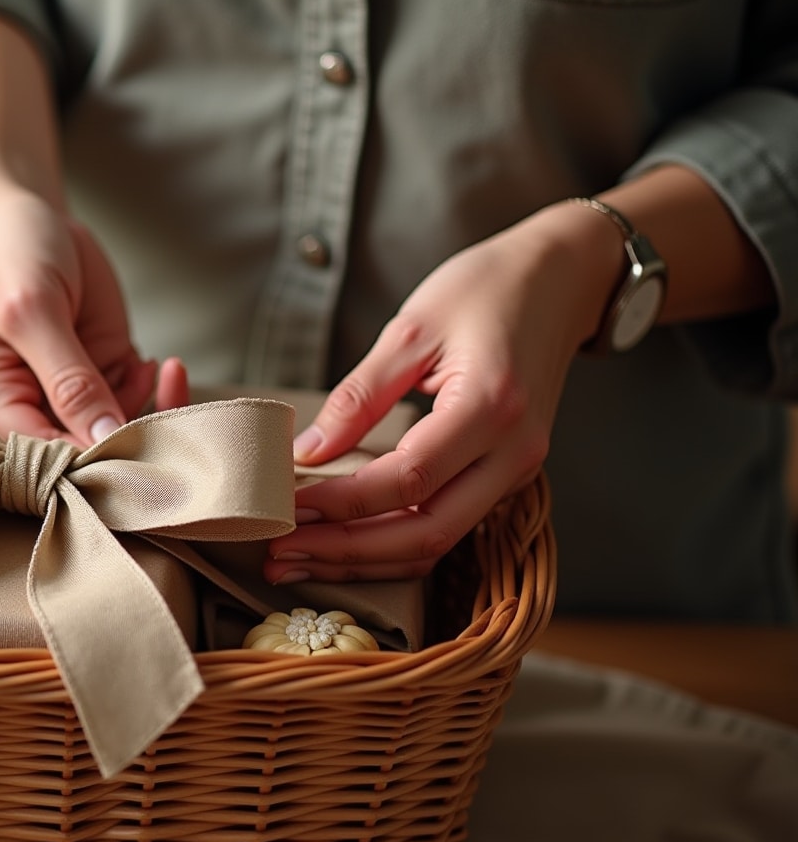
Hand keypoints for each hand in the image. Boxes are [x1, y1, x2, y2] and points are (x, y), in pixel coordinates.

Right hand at [0, 186, 188, 445]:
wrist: (21, 206)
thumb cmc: (6, 249)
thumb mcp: (33, 308)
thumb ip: (68, 378)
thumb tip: (103, 439)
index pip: (44, 458)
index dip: (93, 460)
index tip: (138, 440)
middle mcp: (26, 406)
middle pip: (82, 455)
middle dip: (130, 440)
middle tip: (166, 403)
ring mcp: (65, 391)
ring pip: (115, 432)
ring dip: (151, 411)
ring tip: (165, 372)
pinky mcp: (96, 371)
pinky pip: (131, 402)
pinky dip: (155, 391)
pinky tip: (163, 364)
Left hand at [265, 201, 619, 583]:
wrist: (562, 280)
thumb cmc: (488, 289)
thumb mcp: (412, 327)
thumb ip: (359, 395)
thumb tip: (308, 451)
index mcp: (491, 407)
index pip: (407, 479)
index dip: (341, 503)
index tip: (286, 507)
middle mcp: (513, 452)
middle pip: (425, 532)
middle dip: (345, 551)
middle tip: (279, 554)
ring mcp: (517, 471)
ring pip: (437, 543)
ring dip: (365, 561)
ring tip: (299, 561)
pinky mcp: (507, 477)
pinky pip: (448, 527)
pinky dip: (393, 544)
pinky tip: (345, 544)